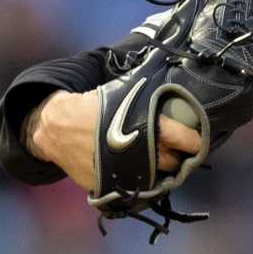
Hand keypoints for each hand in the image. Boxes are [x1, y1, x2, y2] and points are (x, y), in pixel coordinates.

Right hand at [25, 89, 202, 192]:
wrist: (56, 128)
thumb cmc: (93, 106)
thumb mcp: (123, 92)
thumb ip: (147, 90)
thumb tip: (167, 66)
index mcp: (147, 128)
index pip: (185, 139)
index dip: (194, 141)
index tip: (196, 140)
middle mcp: (141, 154)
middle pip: (173, 163)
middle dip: (177, 157)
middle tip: (175, 151)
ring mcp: (126, 174)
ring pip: (156, 179)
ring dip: (159, 171)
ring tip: (156, 161)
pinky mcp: (112, 187)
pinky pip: (135, 188)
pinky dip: (138, 181)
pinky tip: (137, 171)